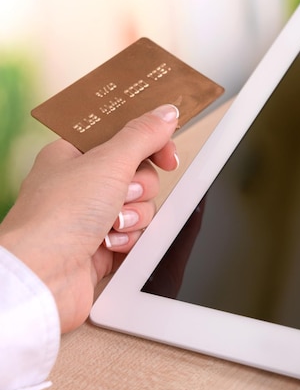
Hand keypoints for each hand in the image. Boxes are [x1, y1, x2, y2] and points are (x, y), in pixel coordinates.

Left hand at [0, 104, 179, 332]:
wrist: (43, 276)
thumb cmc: (57, 217)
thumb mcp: (108, 162)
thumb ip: (143, 135)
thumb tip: (166, 113)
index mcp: (74, 155)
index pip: (125, 138)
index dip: (151, 145)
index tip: (167, 156)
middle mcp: (82, 184)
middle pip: (141, 175)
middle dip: (140, 189)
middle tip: (122, 194)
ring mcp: (92, 217)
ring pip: (142, 207)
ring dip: (134, 217)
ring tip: (111, 225)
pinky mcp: (103, 245)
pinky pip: (136, 234)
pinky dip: (129, 240)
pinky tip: (109, 244)